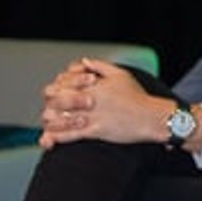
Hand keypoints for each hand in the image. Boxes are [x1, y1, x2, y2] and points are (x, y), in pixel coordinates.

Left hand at [39, 58, 169, 147]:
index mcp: (94, 84)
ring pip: (60, 119)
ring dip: (51, 123)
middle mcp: (90, 98)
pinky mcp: (97, 130)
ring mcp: (93, 115)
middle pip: (57, 101)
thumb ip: (99, 66)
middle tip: (50, 111)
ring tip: (50, 126)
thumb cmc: (138, 97)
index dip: (55, 89)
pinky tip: (52, 139)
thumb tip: (83, 61)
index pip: (62, 83)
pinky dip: (58, 137)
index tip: (54, 94)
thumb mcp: (121, 74)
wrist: (152, 117)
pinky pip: (71, 135)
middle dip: (50, 106)